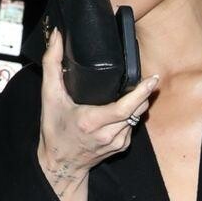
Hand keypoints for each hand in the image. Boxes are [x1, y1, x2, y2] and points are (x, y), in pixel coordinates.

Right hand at [35, 25, 160, 200]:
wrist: (62, 163)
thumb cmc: (54, 130)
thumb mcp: (49, 96)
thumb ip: (52, 64)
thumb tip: (58, 37)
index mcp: (91, 121)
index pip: (125, 107)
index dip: (141, 92)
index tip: (152, 79)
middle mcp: (108, 135)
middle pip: (137, 110)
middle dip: (144, 94)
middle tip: (144, 79)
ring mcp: (117, 143)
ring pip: (137, 118)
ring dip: (137, 104)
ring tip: (132, 92)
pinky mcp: (122, 147)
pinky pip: (133, 126)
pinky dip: (131, 115)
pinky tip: (122, 109)